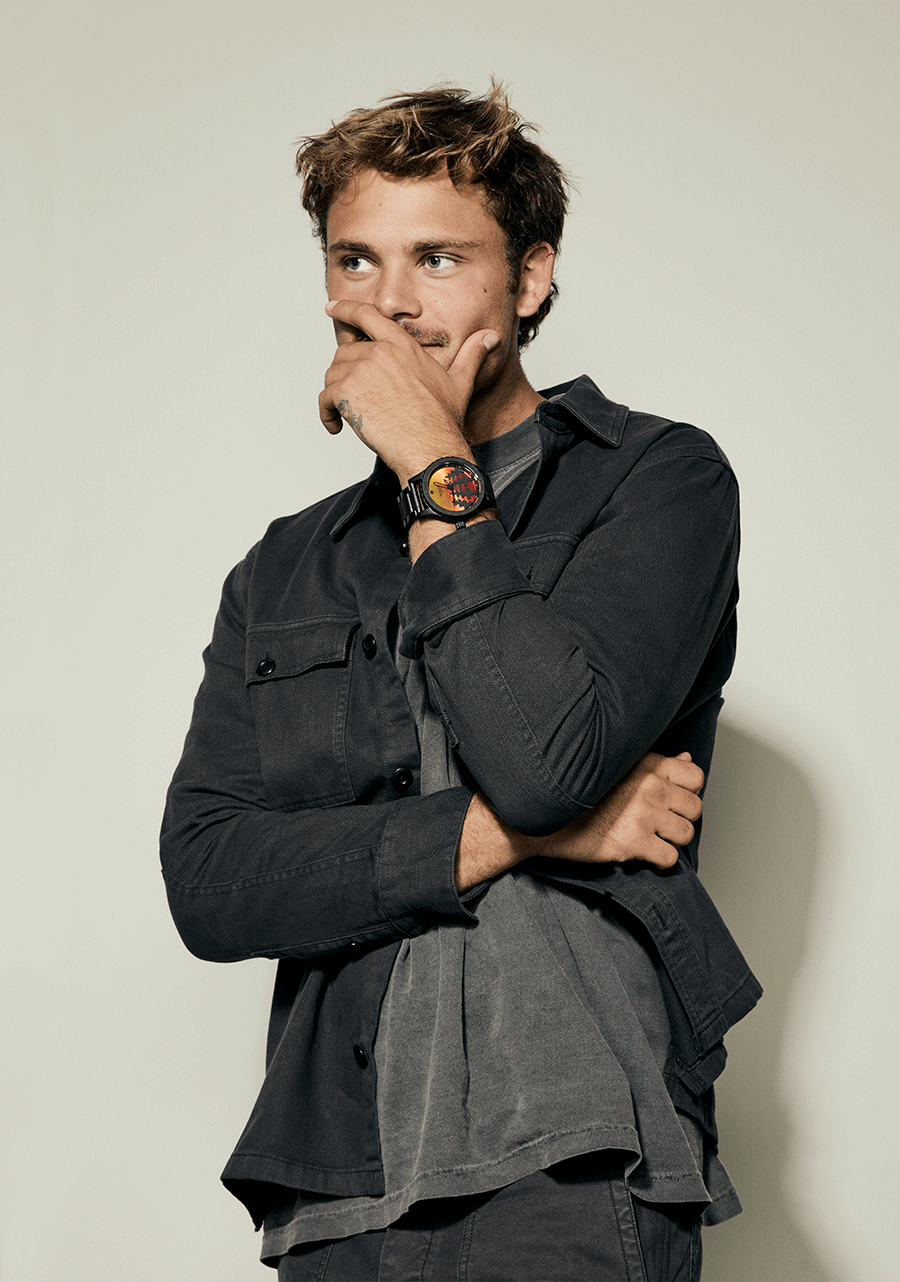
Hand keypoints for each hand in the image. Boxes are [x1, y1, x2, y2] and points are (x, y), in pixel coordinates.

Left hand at [319, 300, 499, 482]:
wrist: (429, 446)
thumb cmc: (442, 420)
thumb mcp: (459, 382)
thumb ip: (471, 355)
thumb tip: (489, 338)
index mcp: (401, 344)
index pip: (367, 315)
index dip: (346, 309)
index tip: (332, 307)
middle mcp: (379, 351)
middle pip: (345, 351)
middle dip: (345, 374)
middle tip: (356, 397)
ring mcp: (361, 370)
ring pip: (333, 375)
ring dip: (336, 396)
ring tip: (350, 416)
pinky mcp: (346, 392)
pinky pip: (325, 398)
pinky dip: (327, 414)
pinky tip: (338, 426)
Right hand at [455, 752, 703, 890]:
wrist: (544, 815)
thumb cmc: (577, 790)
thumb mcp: (618, 765)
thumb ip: (655, 762)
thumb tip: (685, 758)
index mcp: (647, 764)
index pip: (695, 776)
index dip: (687, 791)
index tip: (672, 800)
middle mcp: (649, 786)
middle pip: (694, 808)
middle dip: (680, 818)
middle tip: (660, 822)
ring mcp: (643, 814)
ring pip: (685, 833)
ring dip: (671, 839)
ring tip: (651, 838)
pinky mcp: (633, 842)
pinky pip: (669, 858)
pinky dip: (660, 860)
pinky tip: (644, 853)